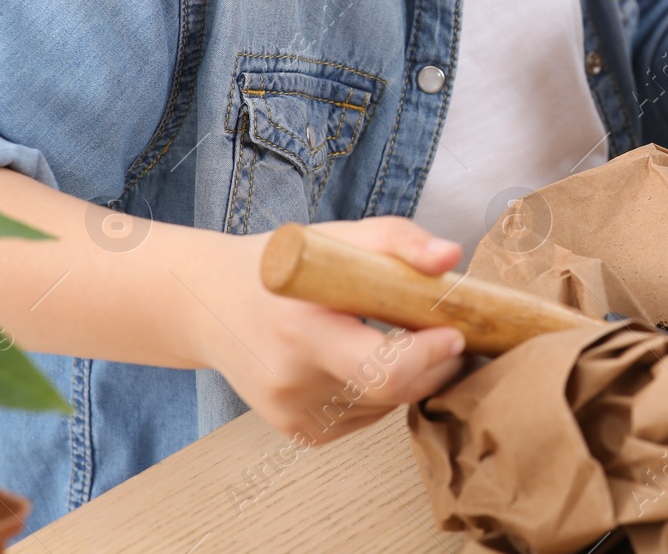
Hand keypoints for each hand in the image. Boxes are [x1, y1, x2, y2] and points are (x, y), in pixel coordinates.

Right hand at [190, 216, 467, 443]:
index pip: (384, 369)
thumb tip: (450, 256)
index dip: (429, 356)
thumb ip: (398, 241)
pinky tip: (364, 359)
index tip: (456, 332)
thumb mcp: (337, 237)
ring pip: (385, 407)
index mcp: (302, 330)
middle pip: (392, 393)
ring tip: (399, 338)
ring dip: (409, 378)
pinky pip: (365, 417)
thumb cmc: (284, 266)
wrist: (212, 305)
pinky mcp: (297, 431)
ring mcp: (292, 413)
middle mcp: (293, 380)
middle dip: (435, 367)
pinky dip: (380, 393)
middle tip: (450, 336)